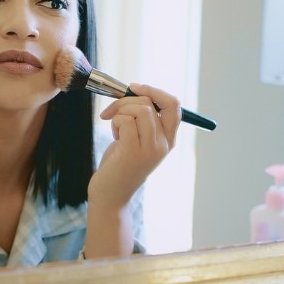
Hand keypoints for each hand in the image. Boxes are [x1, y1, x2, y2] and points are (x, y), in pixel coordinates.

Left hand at [83, 84, 180, 257]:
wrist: (110, 195)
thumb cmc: (119, 164)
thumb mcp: (136, 138)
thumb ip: (141, 118)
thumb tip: (134, 90)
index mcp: (168, 139)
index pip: (174, 105)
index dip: (154, 91)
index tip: (134, 88)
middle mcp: (164, 144)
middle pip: (151, 103)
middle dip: (126, 100)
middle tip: (112, 111)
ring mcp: (150, 149)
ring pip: (139, 109)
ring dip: (119, 111)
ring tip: (115, 128)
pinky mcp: (133, 152)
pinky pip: (125, 120)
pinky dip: (114, 121)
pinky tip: (113, 136)